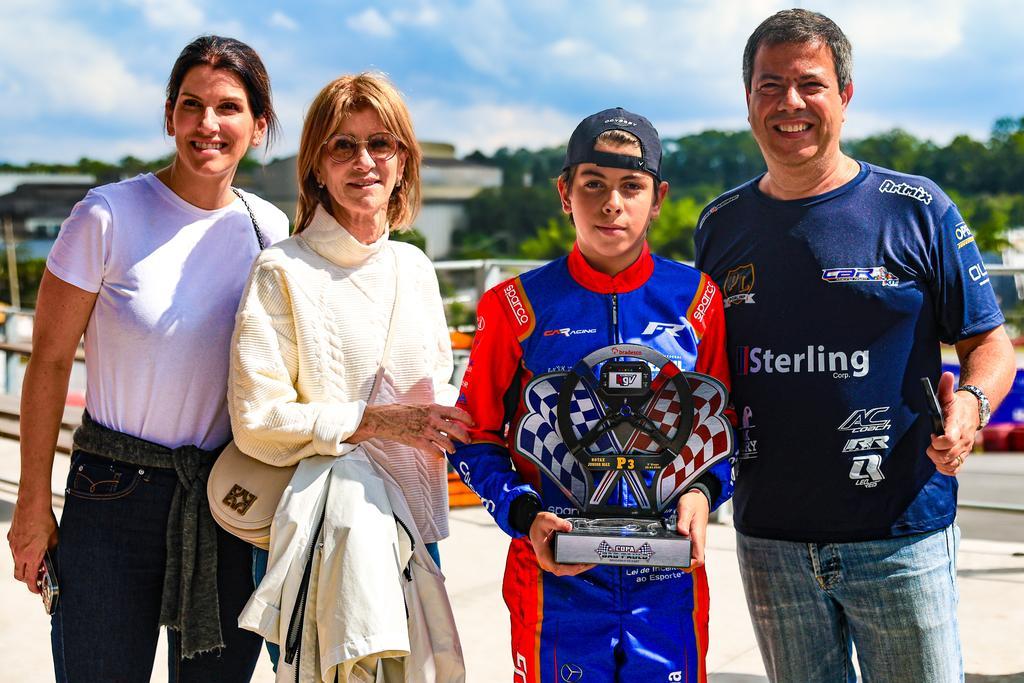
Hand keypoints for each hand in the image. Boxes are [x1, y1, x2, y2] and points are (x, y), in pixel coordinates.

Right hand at [8, 497, 57, 593]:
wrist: (32, 504)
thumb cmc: (45, 520)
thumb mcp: (55, 539)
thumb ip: (52, 552)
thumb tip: (53, 559)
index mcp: (30, 556)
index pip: (29, 579)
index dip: (34, 587)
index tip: (38, 590)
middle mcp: (18, 554)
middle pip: (19, 575)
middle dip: (27, 580)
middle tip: (37, 578)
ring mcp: (13, 546)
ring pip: (16, 563)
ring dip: (25, 565)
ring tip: (36, 561)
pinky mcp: (10, 538)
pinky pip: (15, 550)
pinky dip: (21, 553)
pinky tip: (31, 546)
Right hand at [352, 403, 473, 455]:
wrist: (384, 419)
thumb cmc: (400, 411)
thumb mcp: (419, 406)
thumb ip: (433, 411)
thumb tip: (445, 415)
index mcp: (433, 408)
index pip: (456, 411)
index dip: (467, 418)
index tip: (472, 423)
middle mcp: (432, 419)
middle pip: (455, 428)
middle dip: (464, 436)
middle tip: (468, 441)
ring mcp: (425, 431)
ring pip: (447, 442)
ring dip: (452, 447)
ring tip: (453, 450)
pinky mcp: (418, 442)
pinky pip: (435, 451)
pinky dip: (440, 455)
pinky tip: (441, 456)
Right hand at [528, 512, 594, 576]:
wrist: (535, 524)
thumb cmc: (539, 524)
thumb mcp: (546, 520)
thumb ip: (557, 523)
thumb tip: (569, 527)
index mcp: (544, 555)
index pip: (557, 569)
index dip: (570, 569)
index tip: (581, 565)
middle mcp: (548, 561)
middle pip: (566, 571)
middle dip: (580, 568)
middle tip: (592, 562)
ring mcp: (553, 562)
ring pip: (568, 570)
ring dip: (581, 567)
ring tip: (593, 561)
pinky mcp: (557, 559)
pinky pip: (568, 565)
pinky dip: (578, 564)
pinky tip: (586, 560)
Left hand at [676, 489, 709, 569]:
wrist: (699, 497)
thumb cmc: (694, 502)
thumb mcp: (686, 508)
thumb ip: (683, 521)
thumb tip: (682, 532)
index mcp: (698, 536)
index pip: (699, 559)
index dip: (690, 565)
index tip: (678, 563)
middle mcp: (698, 540)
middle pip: (694, 560)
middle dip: (682, 563)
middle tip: (668, 560)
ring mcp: (695, 540)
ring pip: (691, 555)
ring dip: (681, 558)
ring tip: (667, 554)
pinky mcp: (692, 537)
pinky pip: (688, 549)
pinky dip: (680, 551)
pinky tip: (671, 547)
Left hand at [926, 371, 977, 475]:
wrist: (974, 411)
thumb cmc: (956, 404)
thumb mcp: (949, 395)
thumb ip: (945, 387)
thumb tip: (946, 375)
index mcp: (957, 425)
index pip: (950, 439)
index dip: (938, 441)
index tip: (932, 435)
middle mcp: (963, 439)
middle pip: (947, 455)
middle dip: (934, 453)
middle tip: (929, 445)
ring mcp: (964, 449)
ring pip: (951, 464)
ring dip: (938, 462)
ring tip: (933, 452)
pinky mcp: (963, 455)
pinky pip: (956, 469)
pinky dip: (946, 470)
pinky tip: (939, 462)